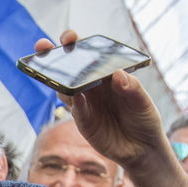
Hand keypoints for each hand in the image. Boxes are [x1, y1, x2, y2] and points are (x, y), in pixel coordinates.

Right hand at [33, 30, 166, 169]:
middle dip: (53, 56)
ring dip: (57, 79)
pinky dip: (73, 102)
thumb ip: (133, 89)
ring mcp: (85, 103)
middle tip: (42, 46)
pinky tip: (74, 97)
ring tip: (54, 73)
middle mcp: (91, 86)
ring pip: (65, 88)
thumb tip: (119, 74)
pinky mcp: (83, 121)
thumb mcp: (143, 102)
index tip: (69, 37)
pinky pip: (75, 109)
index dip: (75, 44)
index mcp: (106, 74)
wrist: (142, 149)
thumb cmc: (144, 118)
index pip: (88, 55)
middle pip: (69, 68)